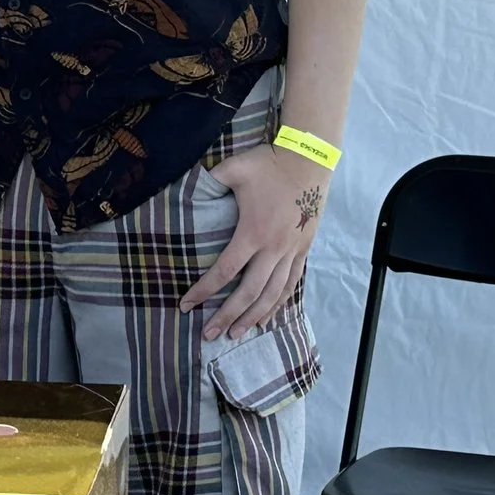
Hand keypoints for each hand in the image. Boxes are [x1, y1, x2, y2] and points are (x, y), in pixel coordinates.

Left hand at [177, 141, 328, 342]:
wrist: (310, 160)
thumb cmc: (269, 164)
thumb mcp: (235, 167)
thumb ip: (210, 178)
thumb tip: (185, 183)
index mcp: (253, 233)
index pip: (224, 271)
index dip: (204, 290)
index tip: (186, 305)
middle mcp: (273, 249)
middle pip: (248, 292)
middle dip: (227, 316)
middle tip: (209, 335)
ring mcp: (291, 251)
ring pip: (272, 294)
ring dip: (253, 316)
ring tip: (236, 334)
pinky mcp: (303, 250)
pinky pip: (291, 283)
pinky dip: (279, 303)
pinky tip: (268, 316)